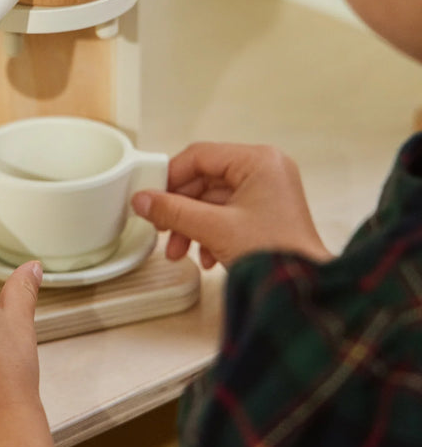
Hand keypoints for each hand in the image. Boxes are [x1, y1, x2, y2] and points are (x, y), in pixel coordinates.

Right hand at [132, 142, 330, 269]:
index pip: (200, 155)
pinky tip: (204, 255)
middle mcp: (266, 170)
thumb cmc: (276, 254)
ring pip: (212, 199)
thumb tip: (143, 199)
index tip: (150, 195)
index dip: (170, 176)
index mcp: (259, 161)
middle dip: (180, 209)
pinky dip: (209, 232)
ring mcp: (268, 191)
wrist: (303, 290)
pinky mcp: (266, 212)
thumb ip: (173, 210)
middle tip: (160, 226)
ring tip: (179, 249)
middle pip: (205, 179)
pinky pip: (226, 213)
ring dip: (191, 224)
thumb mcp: (214, 228)